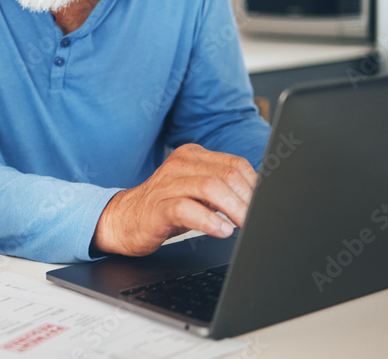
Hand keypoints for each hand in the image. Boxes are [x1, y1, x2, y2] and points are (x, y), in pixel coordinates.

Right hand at [93, 144, 257, 255]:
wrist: (123, 220)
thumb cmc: (164, 207)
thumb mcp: (196, 192)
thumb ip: (222, 189)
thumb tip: (258, 199)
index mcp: (192, 156)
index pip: (235, 165)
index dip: (255, 187)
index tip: (264, 207)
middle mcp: (179, 164)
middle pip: (227, 175)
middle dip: (248, 200)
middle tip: (257, 220)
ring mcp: (167, 184)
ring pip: (210, 187)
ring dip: (234, 209)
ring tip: (244, 226)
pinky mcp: (157, 206)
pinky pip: (187, 208)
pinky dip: (209, 221)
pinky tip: (222, 231)